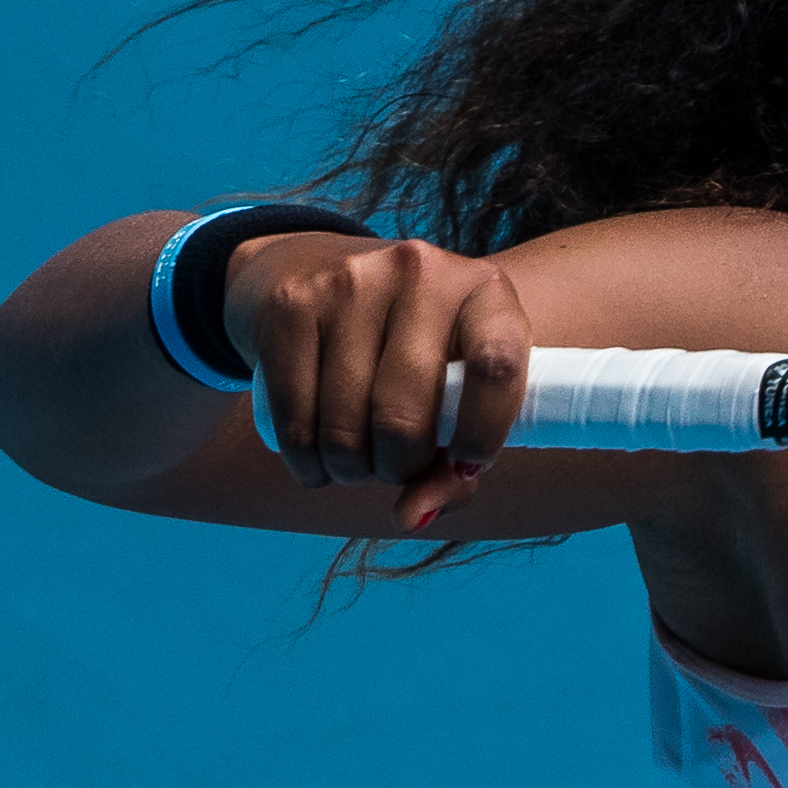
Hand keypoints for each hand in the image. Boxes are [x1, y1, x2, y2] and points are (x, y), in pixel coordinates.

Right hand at [224, 232, 530, 533]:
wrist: (319, 271)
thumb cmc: (412, 356)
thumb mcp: (455, 397)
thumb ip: (454, 471)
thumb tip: (411, 517)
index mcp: (485, 292)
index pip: (496, 368)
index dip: (482, 434)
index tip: (468, 465)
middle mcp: (420, 273)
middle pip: (405, 416)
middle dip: (398, 468)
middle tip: (396, 467)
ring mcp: (350, 283)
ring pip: (345, 427)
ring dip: (350, 470)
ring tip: (357, 461)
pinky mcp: (291, 306)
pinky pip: (296, 421)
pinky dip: (307, 463)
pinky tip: (316, 460)